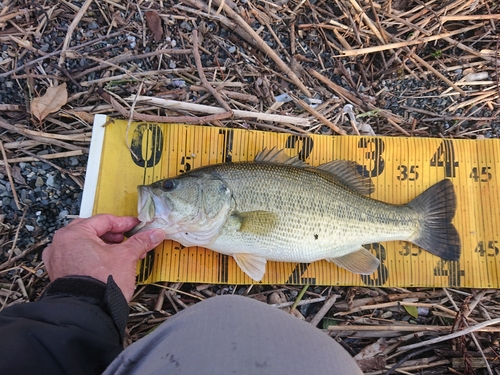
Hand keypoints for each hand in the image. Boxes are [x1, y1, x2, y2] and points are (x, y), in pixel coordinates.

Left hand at [42, 214, 164, 300]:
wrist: (87, 313)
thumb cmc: (102, 281)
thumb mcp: (126, 257)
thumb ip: (140, 242)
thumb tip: (155, 233)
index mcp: (74, 233)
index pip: (104, 220)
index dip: (124, 223)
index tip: (137, 226)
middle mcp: (60, 243)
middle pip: (92, 231)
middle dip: (113, 236)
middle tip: (128, 239)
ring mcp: (57, 260)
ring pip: (84, 245)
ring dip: (104, 247)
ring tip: (121, 254)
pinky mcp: (59, 274)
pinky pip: (77, 258)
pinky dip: (93, 258)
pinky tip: (107, 265)